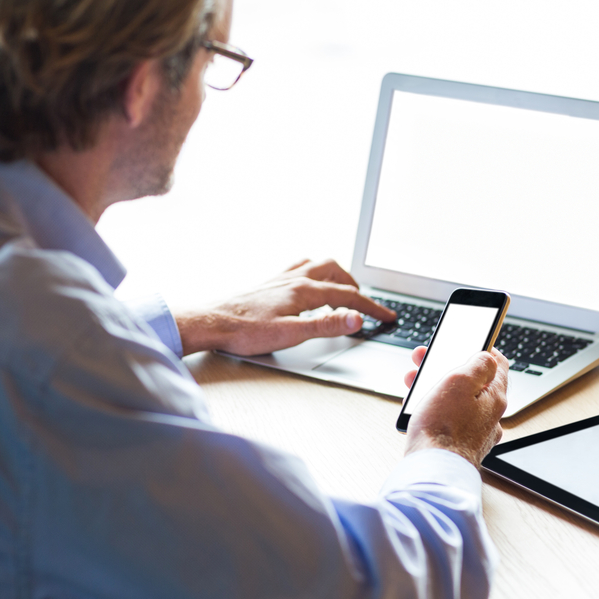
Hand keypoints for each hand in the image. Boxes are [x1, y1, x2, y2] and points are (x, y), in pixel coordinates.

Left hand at [174, 258, 395, 355]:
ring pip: (317, 265)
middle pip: (335, 272)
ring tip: (342, 291)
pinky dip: (314, 273)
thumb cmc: (245, 330)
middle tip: (365, 305)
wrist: (212, 322)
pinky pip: (299, 267)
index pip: (348, 296)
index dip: (371, 307)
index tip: (387, 316)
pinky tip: (308, 286)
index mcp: (303, 290)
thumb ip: (327, 325)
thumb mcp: (291, 334)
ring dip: (335, 275)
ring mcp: (280, 278)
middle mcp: (293, 278)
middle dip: (355, 287)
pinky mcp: (269, 283)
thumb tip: (356, 319)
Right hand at [403, 347, 508, 466]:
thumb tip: (487, 356)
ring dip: (436, 386)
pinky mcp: (460, 445)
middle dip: (447, 367)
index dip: (482, 348)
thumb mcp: (460, 382)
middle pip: (473, 382)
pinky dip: (435, 408)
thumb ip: (477, 364)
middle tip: (427, 360)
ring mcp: (476, 433)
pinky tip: (419, 408)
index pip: (498, 364)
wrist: (432, 470)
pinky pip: (449, 419)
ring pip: (458, 401)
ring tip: (414, 383)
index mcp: (495, 397)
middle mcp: (490, 416)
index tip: (468, 342)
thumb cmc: (443, 428)